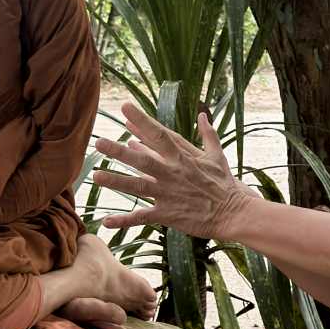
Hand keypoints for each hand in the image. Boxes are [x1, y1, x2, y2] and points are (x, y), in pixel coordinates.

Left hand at [92, 104, 252, 239]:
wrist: (234, 213)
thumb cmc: (225, 184)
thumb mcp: (217, 156)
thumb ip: (208, 134)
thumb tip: (203, 114)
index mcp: (182, 157)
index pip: (159, 134)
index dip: (141, 120)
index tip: (124, 107)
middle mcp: (172, 173)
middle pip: (142, 160)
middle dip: (120, 151)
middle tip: (99, 142)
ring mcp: (168, 194)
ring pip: (138, 186)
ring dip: (116, 181)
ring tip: (95, 176)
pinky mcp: (168, 213)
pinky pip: (142, 217)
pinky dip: (125, 220)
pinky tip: (106, 221)